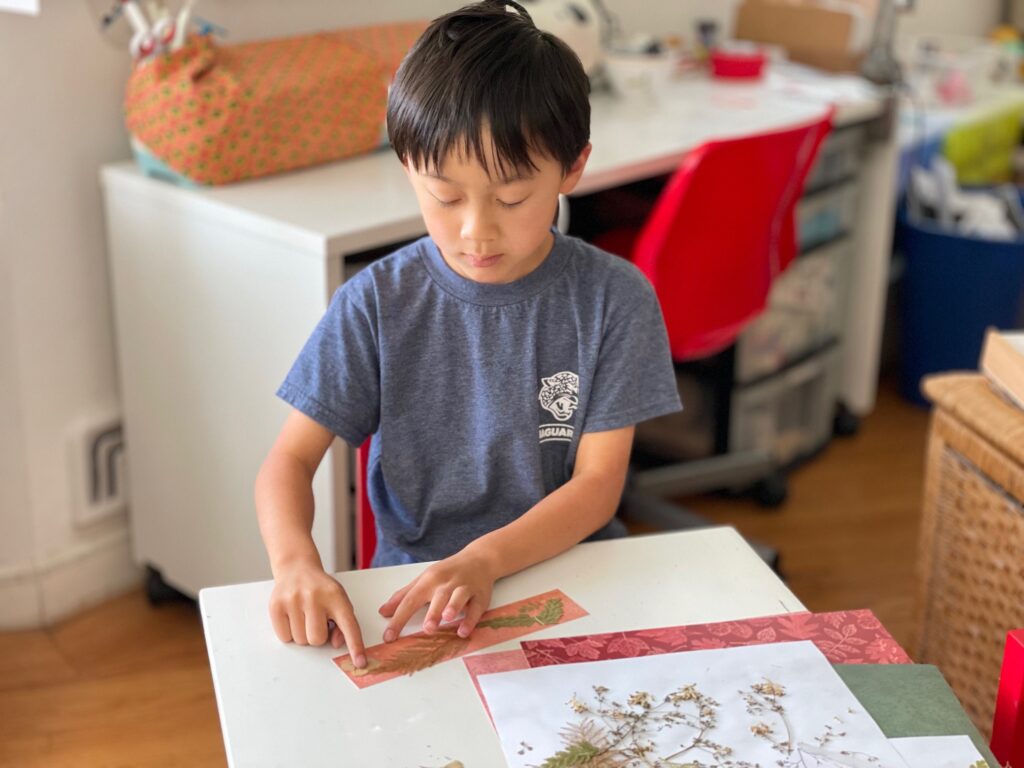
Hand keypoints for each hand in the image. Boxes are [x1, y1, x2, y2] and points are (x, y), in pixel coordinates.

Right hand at [268, 561, 366, 666]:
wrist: (297, 568)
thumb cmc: (321, 589)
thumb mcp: (339, 600)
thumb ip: (343, 623)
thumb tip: (336, 643)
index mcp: (336, 596)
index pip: (349, 625)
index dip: (355, 645)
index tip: (360, 662)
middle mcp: (314, 596)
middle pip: (317, 639)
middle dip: (318, 636)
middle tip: (316, 620)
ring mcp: (294, 599)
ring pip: (300, 641)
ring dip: (303, 634)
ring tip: (304, 615)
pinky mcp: (276, 605)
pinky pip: (284, 637)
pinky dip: (289, 632)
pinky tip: (292, 616)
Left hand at [378, 547, 496, 641]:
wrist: (479, 559)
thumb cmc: (447, 573)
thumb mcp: (424, 579)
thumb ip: (404, 596)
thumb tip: (383, 612)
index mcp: (429, 580)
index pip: (411, 600)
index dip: (399, 619)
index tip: (388, 637)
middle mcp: (447, 582)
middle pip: (438, 596)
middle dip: (433, 612)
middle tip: (426, 629)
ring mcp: (465, 587)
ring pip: (459, 597)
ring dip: (453, 607)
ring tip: (447, 618)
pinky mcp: (481, 595)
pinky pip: (476, 607)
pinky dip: (471, 619)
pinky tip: (464, 631)